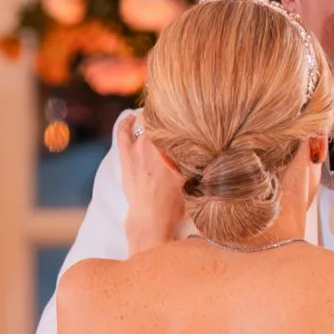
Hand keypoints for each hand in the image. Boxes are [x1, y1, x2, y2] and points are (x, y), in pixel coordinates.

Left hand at [114, 112, 185, 253]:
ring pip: (145, 122)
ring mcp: (139, 147)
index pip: (181, 123)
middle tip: (176, 117)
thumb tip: (209, 150)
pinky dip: (127, 122)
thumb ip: (197, 161)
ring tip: (158, 119)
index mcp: (175, 148)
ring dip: (152, 119)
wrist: (151, 218)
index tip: (190, 114)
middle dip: (169, 117)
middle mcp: (157, 143)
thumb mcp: (193, 180)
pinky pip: (123, 131)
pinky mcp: (126, 155)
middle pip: (163, 119)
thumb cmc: (175, 203)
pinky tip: (131, 117)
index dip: (185, 116)